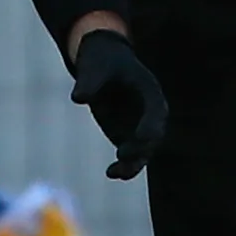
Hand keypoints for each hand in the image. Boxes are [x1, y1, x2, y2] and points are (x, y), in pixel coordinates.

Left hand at [68, 27, 168, 181]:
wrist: (100, 63)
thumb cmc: (101, 61)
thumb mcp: (94, 66)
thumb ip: (89, 81)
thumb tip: (79, 98)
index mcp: (149, 90)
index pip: (156, 110)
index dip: (152, 124)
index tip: (142, 137)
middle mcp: (149, 112)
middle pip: (153, 135)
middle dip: (141, 147)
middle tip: (122, 154)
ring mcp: (139, 126)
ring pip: (143, 152)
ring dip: (132, 164)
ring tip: (115, 172)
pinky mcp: (127, 137)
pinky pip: (130, 158)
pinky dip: (123, 167)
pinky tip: (110, 173)